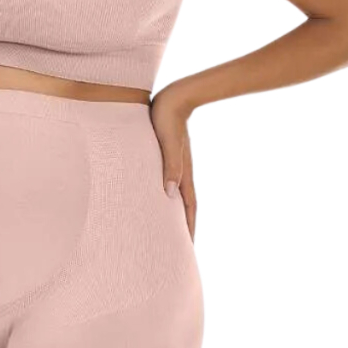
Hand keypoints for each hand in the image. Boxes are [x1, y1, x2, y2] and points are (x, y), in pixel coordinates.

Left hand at [149, 87, 196, 241]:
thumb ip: (171, 165)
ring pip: (175, 197)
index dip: (188, 230)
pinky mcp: (168, 158)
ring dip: (174, 215)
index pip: (189, 209)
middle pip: (184, 208)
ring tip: (167, 231)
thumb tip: (169, 193)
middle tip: (177, 249)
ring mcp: (176, 166)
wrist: (173, 98)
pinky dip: (166, 197)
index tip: (187, 249)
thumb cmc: (168, 119)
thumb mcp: (168, 142)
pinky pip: (168, 183)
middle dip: (182, 229)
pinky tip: (158, 200)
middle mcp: (182, 173)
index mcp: (183, 173)